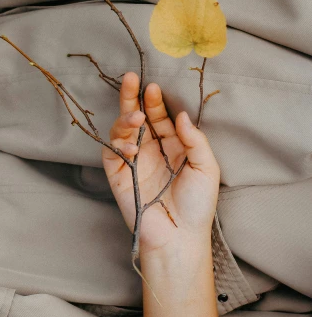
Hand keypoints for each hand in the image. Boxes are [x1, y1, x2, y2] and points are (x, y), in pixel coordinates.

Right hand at [101, 72, 220, 255]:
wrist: (180, 237)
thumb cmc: (198, 205)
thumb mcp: (206, 168)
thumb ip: (194, 139)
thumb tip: (179, 114)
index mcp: (172, 146)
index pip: (160, 117)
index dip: (155, 102)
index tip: (154, 87)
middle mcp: (151, 150)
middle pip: (137, 117)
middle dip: (132, 97)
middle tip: (130, 79)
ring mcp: (133, 161)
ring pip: (122, 130)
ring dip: (126, 119)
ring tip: (135, 117)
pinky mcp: (118, 175)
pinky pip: (112, 152)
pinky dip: (119, 145)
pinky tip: (132, 147)